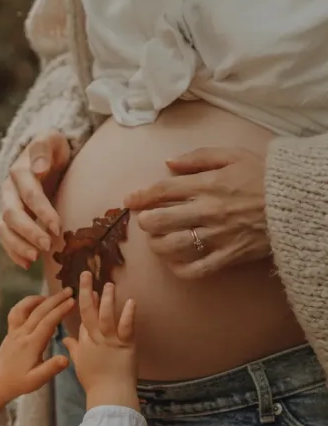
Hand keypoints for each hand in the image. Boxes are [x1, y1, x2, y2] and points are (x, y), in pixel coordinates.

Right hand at [0, 131, 70, 269]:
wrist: (42, 157)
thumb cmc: (52, 150)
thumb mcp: (51, 140)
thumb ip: (44, 148)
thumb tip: (38, 168)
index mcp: (20, 170)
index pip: (30, 193)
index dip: (42, 211)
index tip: (57, 227)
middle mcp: (9, 189)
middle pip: (13, 214)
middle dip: (29, 232)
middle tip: (47, 246)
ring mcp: (6, 204)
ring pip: (4, 228)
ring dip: (18, 245)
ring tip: (35, 258)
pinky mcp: (8, 219)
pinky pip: (4, 237)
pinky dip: (13, 252)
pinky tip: (26, 264)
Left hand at [0, 289, 73, 416]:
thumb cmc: (19, 381)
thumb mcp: (37, 380)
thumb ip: (51, 368)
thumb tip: (66, 359)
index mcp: (31, 345)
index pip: (48, 323)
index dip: (60, 311)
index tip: (72, 302)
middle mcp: (22, 334)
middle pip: (39, 312)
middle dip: (55, 300)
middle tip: (70, 291)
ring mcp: (14, 331)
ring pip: (26, 308)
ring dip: (40, 298)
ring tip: (55, 295)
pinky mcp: (11, 330)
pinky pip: (16, 311)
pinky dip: (27, 303)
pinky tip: (37, 301)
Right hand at [63, 274, 137, 410]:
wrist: (110, 395)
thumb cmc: (95, 382)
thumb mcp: (79, 364)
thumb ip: (74, 349)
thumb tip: (66, 339)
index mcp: (84, 344)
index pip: (83, 320)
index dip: (84, 303)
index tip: (85, 289)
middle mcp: (96, 340)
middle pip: (89, 313)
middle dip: (86, 292)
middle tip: (86, 274)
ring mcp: (111, 342)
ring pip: (106, 316)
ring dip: (107, 299)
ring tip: (108, 284)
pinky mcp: (126, 346)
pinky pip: (127, 328)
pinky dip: (128, 315)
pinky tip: (131, 301)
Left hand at [124, 147, 270, 279]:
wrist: (296, 203)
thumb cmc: (264, 176)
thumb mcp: (233, 155)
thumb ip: (198, 157)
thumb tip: (168, 163)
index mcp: (207, 184)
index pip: (162, 191)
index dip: (141, 197)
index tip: (129, 201)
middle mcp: (207, 210)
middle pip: (159, 220)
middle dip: (146, 222)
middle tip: (147, 222)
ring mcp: (216, 236)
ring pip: (171, 246)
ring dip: (157, 246)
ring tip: (157, 242)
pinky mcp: (228, 255)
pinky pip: (195, 269)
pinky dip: (179, 269)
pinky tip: (174, 264)